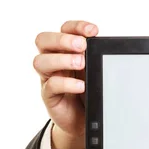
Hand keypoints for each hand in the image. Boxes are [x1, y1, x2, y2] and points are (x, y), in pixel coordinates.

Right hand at [33, 20, 98, 138]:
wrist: (83, 121)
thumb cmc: (87, 93)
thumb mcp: (93, 73)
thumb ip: (95, 60)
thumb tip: (108, 48)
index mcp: (64, 50)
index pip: (64, 30)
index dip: (76, 27)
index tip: (93, 31)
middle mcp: (53, 61)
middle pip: (43, 40)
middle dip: (62, 39)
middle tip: (81, 45)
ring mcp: (48, 78)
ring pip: (41, 61)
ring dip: (62, 59)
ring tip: (81, 63)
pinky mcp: (49, 96)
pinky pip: (51, 85)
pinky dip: (67, 83)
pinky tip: (81, 86)